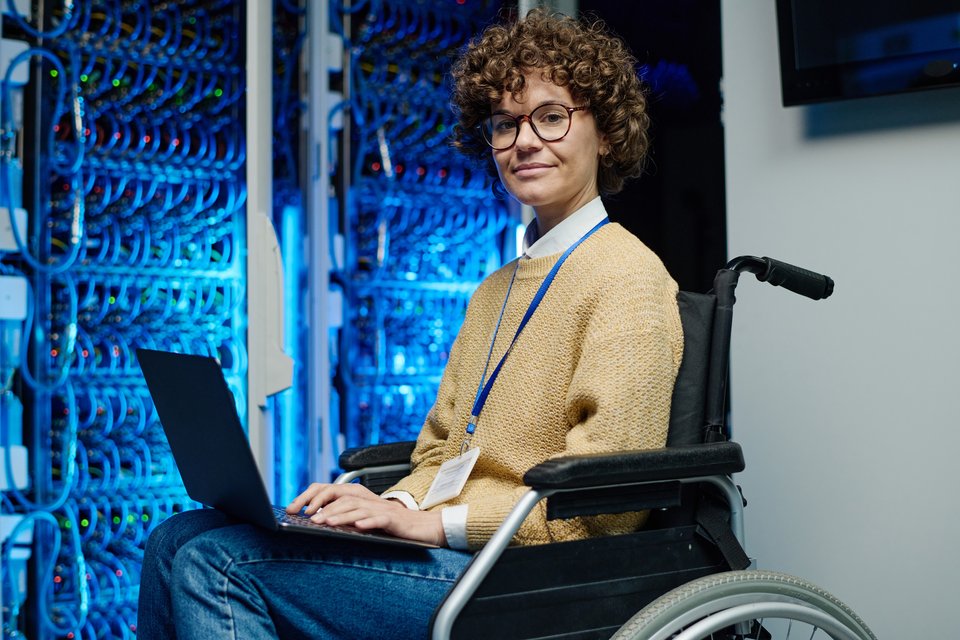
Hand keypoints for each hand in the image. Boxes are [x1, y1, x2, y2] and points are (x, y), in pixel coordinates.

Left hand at [287, 483, 446, 546]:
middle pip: (341, 496)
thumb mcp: (364, 518)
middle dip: (322, 505)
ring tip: (325, 522)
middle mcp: (368, 499)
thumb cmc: (391, 525)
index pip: (330, 490)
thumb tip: (316, 519)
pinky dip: (367, 522)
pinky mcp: (393, 519)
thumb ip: (344, 516)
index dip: (312, 496)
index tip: (294, 508)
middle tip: (307, 517)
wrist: (421, 527)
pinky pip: (378, 519)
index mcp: (359, 497)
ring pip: (356, 508)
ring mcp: (381, 508)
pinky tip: (357, 527)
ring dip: (339, 515)